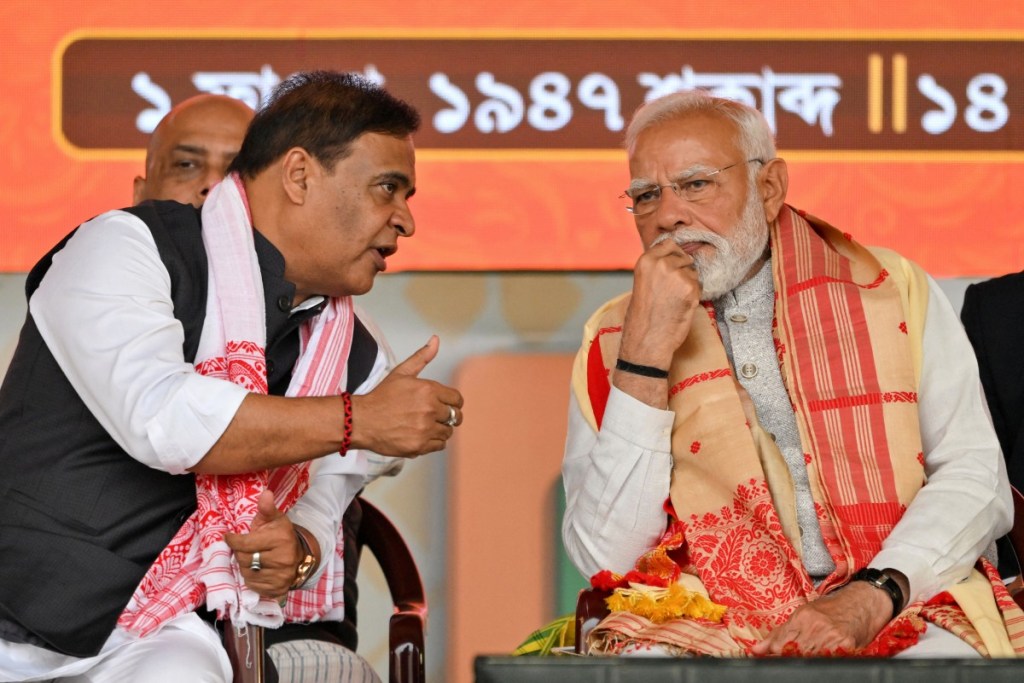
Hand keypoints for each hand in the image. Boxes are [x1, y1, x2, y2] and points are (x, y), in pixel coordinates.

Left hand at [224, 489, 300, 599]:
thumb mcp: (275, 518)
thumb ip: (266, 508)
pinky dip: (251, 578)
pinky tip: (258, 570)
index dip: (233, 541)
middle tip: (245, 549)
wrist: (299, 556)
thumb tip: (265, 493)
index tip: (229, 537)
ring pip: (247, 574)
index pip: (246, 544)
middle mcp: (283, 559)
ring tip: (252, 558)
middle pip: (244, 560)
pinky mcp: (278, 589)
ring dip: (245, 566)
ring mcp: (281, 576)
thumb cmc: (281, 534)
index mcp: (281, 539)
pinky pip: (253, 586)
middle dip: (240, 553)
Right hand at [350, 335, 462, 456]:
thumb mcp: (401, 373)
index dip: (452, 402)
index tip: (444, 405)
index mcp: (428, 390)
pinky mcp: (419, 446)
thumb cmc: (381, 397)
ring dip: (440, 429)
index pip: (457, 400)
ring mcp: (425, 429)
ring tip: (424, 426)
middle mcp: (430, 409)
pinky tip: (420, 435)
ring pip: (448, 432)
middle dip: (448, 417)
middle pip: (455, 417)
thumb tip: (436, 339)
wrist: (361, 421)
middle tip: (434, 416)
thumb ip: (422, 357)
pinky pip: (439, 445)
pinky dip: (433, 442)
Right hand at [619, 238, 701, 369]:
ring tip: (674, 300)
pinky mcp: (690, 288)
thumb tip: (678, 256)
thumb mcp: (644, 282)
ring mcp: (676, 274)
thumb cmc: (644, 315)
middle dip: (683, 270)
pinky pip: (699, 285)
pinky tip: (681, 306)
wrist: (647, 339)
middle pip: (684, 256)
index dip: (674, 255)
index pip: (670, 243)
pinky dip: (694, 295)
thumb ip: (657, 267)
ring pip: (693, 271)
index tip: (673, 267)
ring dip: (689, 284)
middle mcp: (661, 263)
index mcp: (646, 260)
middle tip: (671, 291)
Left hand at [750, 581, 892, 655]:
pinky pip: (829, 660)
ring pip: (810, 658)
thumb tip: (756, 650)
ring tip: (807, 659)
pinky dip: (823, 661)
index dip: (774, 654)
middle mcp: (815, 626)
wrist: (862, 603)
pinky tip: (822, 659)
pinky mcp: (846, 646)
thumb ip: (779, 634)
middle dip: (789, 658)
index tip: (773, 658)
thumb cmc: (831, 609)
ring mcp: (832, 637)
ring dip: (805, 661)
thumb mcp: (803, 615)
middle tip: (790, 659)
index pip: (780, 643)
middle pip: (794, 652)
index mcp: (802, 618)